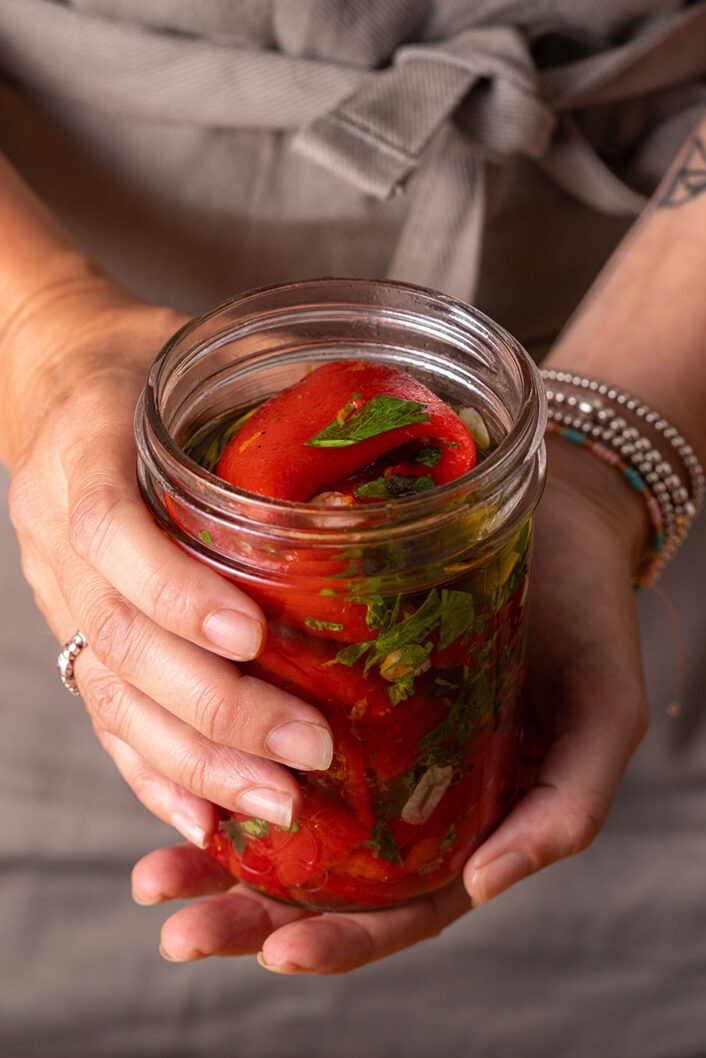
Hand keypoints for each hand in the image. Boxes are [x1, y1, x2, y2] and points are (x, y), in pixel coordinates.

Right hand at [3, 278, 333, 846]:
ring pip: (111, 696)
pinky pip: (103, 717)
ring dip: (194, 760)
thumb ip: (283, 391)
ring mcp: (57, 593)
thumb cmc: (141, 364)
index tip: (252, 635)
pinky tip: (206, 818)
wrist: (56, 381)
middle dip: (214, 706)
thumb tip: (406, 423)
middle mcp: (56, 536)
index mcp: (84, 450)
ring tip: (277, 805)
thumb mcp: (200, 354)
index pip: (109, 531)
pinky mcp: (73, 633)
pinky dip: (153, 773)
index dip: (175, 590)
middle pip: (118, 641)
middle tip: (306, 751)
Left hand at [130, 433, 649, 972]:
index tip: (280, 948)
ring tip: (150, 879)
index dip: (341, 938)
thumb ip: (566, 808)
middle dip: (245, 911)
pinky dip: (213, 745)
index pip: (396, 906)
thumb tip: (485, 886)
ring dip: (210, 844)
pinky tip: (170, 757)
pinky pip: (259, 716)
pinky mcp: (321, 666)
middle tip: (178, 928)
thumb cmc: (590, 621)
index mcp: (461, 819)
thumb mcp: (602, 719)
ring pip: (274, 808)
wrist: (558, 519)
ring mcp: (356, 730)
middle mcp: (397, 787)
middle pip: (317, 875)